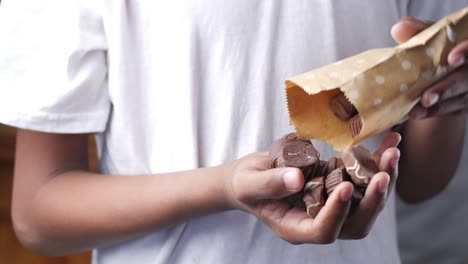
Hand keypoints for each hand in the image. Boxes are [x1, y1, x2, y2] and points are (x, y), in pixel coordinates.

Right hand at [224, 133, 400, 243]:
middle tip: (383, 172)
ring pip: (366, 203)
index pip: (322, 231)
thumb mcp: (249, 182)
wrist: (253, 176)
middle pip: (355, 223)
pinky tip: (390, 142)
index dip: (337, 213)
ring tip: (393, 152)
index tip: (345, 187)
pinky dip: (379, 162)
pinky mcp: (339, 185)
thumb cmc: (246, 183)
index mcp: (296, 227)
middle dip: (373, 200)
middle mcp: (319, 220)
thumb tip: (298, 179)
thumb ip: (270, 184)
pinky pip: (364, 180)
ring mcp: (332, 205)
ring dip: (383, 179)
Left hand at [391, 16, 467, 118]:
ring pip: (461, 98)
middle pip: (466, 78)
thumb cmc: (432, 50)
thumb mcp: (427, 39)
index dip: (466, 51)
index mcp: (466, 46)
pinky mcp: (464, 103)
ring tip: (416, 111)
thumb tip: (400, 29)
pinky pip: (452, 109)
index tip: (451, 59)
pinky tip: (417, 114)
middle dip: (447, 88)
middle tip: (426, 97)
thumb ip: (417, 32)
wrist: (433, 73)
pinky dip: (433, 112)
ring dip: (438, 105)